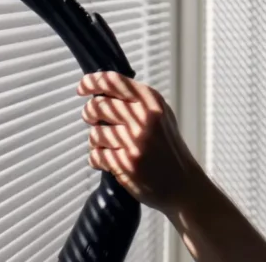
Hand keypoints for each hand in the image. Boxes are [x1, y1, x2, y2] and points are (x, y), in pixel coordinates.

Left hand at [77, 71, 197, 213]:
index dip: (91, 82)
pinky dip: (96, 158)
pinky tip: (106, 160)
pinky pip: (96, 155)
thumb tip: (102, 88)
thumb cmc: (168, 148)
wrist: (182, 185)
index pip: (113, 81)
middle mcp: (143, 118)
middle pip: (98, 105)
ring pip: (94, 132)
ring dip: (95, 140)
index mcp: (151, 101)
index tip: (82, 88)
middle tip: (92, 119)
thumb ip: (136, 101)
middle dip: (89, 113)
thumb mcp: (161, 115)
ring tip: (105, 145)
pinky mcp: (126, 163)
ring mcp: (134, 141)